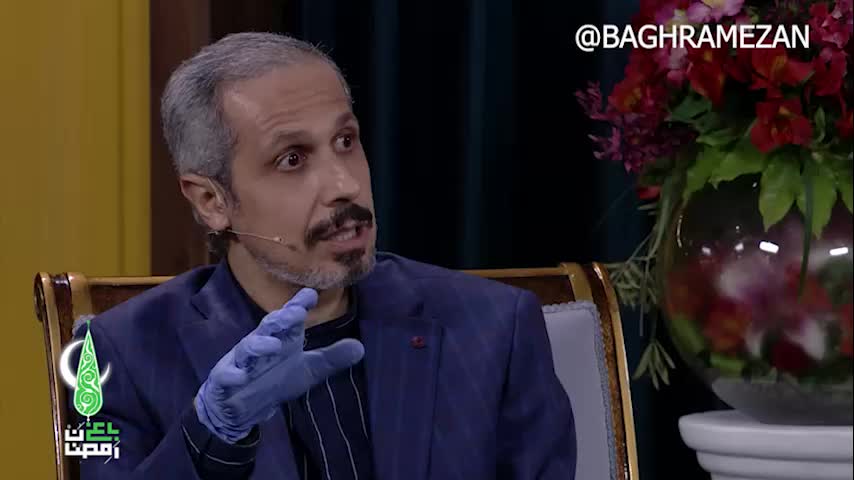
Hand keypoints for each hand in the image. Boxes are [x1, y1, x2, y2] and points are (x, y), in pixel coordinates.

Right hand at [194, 288, 364, 442]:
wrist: (241, 408)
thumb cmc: (273, 380)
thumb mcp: (307, 371)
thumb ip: (330, 359)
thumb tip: (360, 347)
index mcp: (281, 339)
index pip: (290, 319)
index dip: (299, 305)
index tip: (311, 294)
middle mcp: (261, 344)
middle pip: (269, 327)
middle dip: (281, 319)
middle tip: (296, 313)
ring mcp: (240, 361)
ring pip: (247, 348)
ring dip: (259, 345)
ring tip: (273, 345)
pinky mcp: (224, 379)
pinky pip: (226, 375)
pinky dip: (232, 375)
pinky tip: (241, 377)